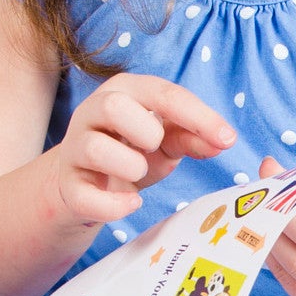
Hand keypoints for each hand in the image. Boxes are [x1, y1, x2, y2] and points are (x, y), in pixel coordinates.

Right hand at [46, 74, 234, 227]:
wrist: (86, 185)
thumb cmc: (131, 153)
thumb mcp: (167, 141)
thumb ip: (194, 136)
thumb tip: (224, 140)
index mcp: (125, 91)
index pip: (164, 93)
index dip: (199, 116)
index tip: (228, 139)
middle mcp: (93, 111)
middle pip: (114, 106)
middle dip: (147, 133)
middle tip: (154, 148)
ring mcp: (74, 147)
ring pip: (98, 148)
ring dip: (131, 167)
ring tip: (138, 173)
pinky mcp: (67, 184)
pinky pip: (87, 196)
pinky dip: (116, 205)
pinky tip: (132, 202)